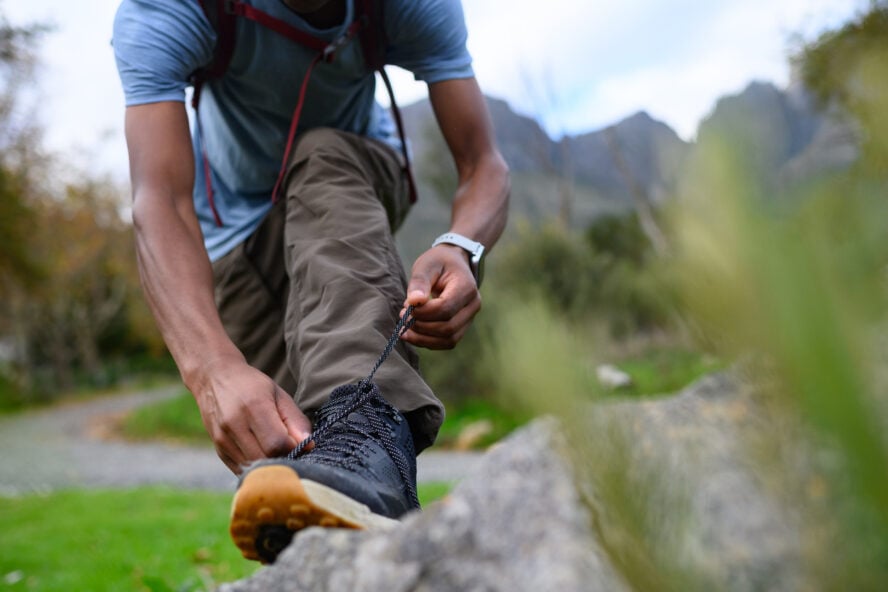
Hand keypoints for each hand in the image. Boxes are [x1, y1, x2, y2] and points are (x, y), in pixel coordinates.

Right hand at [190, 356, 311, 473]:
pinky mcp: (218, 449)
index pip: (277, 443)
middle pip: (265, 458)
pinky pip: (241, 470)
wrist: (214, 378)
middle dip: (282, 459)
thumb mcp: (279, 396)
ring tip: (276, 451)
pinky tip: (261, 454)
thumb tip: (309, 446)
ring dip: (269, 465)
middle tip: (290, 450)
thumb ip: (295, 421)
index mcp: (254, 406)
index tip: (299, 444)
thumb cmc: (253, 386)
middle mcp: (234, 424)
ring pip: (252, 468)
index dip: (293, 448)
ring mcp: (222, 438)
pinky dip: (255, 467)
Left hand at [401, 244, 481, 348]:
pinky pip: (447, 342)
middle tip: (403, 315)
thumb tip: (414, 302)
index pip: (445, 308)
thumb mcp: (426, 265)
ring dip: (423, 338)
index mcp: (467, 287)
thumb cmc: (438, 262)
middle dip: (421, 326)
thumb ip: (419, 282)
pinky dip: (428, 342)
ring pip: (449, 339)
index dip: (423, 312)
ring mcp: (470, 318)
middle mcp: (473, 305)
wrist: (453, 263)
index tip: (406, 306)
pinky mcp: (462, 327)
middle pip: (448, 327)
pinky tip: (412, 335)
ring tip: (405, 327)